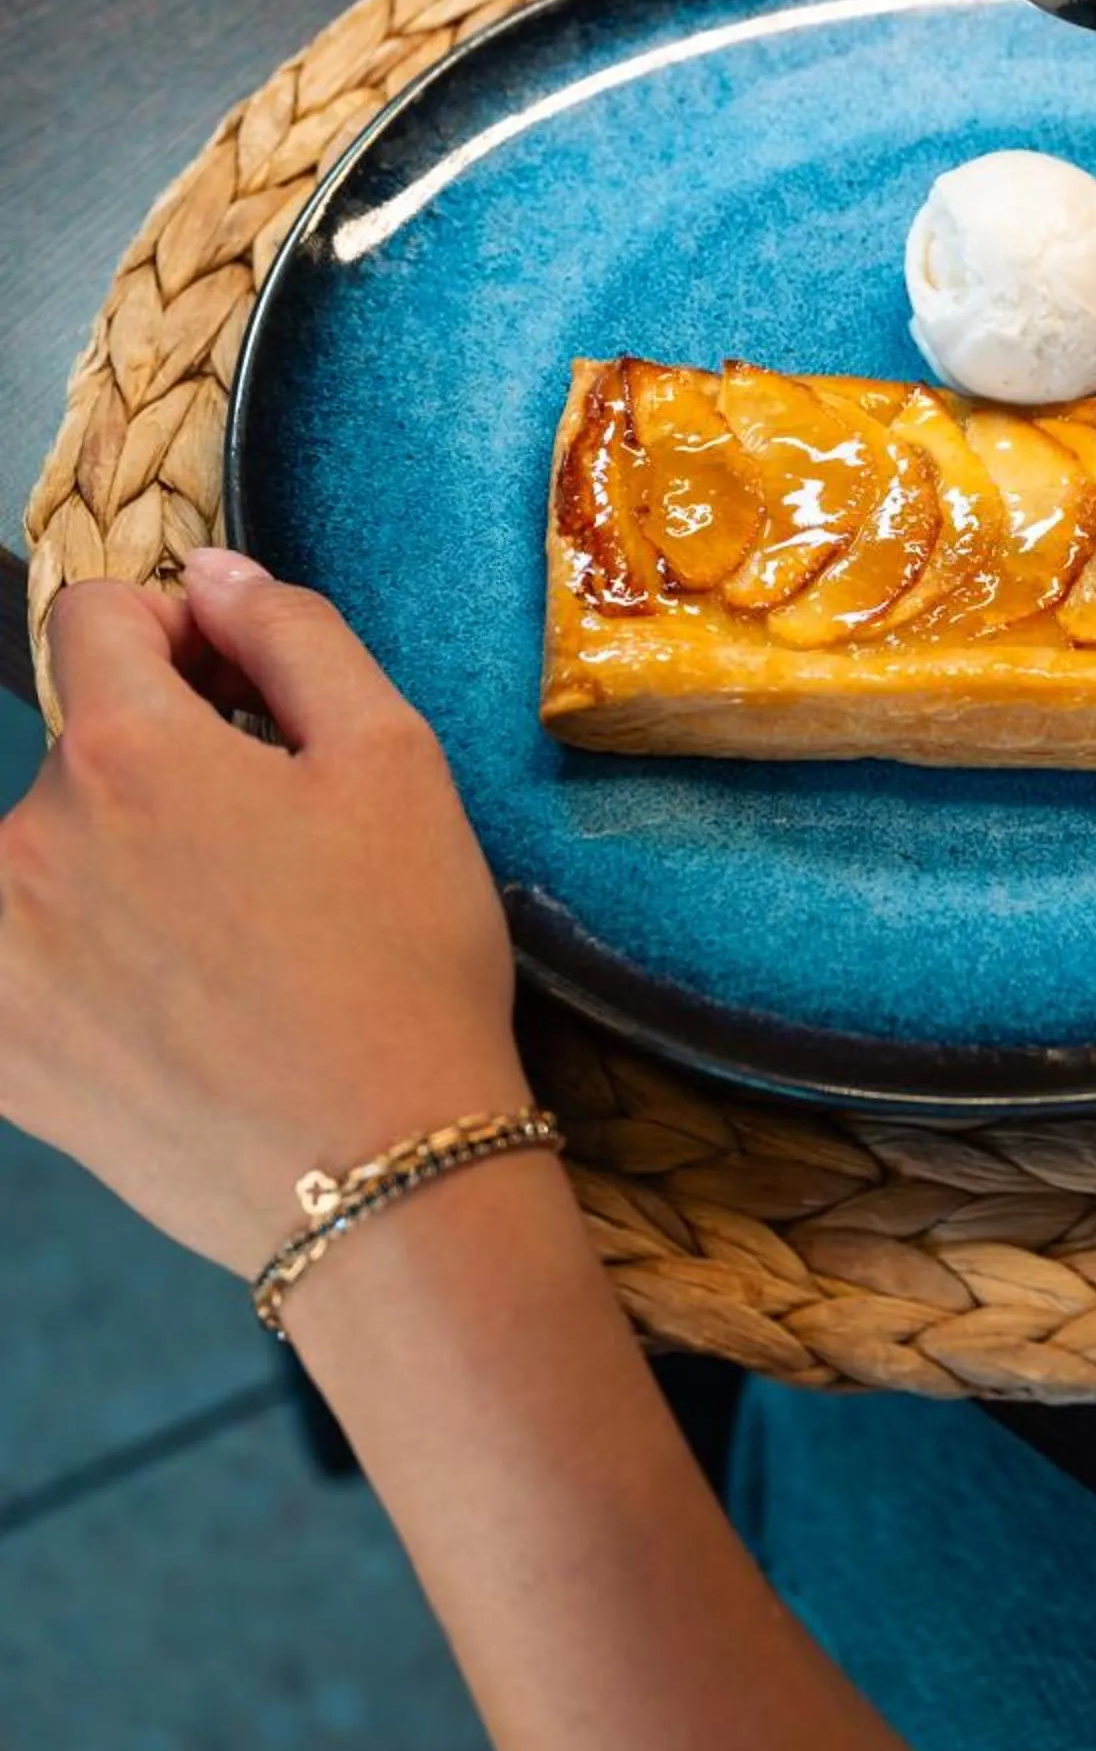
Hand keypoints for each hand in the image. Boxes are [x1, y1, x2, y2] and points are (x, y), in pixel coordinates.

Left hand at [0, 551, 527, 1276]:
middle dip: (166, 762)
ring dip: (124, 864)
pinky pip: (29, 960)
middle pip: (83, 745)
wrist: (379, 1175)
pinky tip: (178, 1010)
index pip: (97, 617)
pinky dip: (88, 962)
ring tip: (234, 944)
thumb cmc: (403, 961)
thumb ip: (292, 631)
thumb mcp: (396, 757)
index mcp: (124, 752)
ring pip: (55, 855)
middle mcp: (28, 844)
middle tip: (276, 849)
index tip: (246, 699)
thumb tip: (212, 575)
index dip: (180, 634)